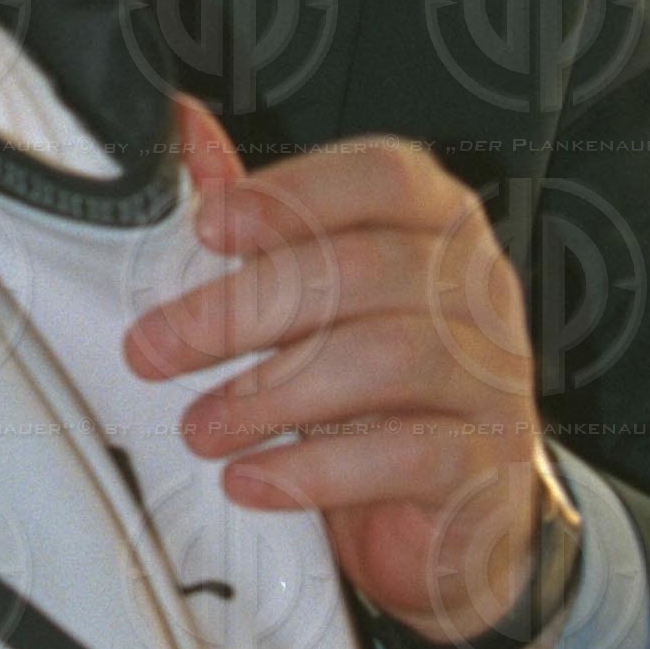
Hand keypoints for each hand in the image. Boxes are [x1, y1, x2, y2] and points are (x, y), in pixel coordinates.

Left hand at [125, 98, 557, 648]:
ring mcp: (494, 379)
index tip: (208, 226)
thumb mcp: (316, 294)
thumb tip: (181, 127)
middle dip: (241, 307)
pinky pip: (405, 455)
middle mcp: (477, 290)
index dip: (294, 192)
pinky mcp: (490, 466)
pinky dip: (312, 470)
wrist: (449, 521)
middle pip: (364, 269)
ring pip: (386, 357)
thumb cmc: (375, 391)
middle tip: (155, 348)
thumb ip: (261, 214)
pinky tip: (251, 480)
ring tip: (200, 425)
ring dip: (269, 392)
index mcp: (438, 225)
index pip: (385, 175)